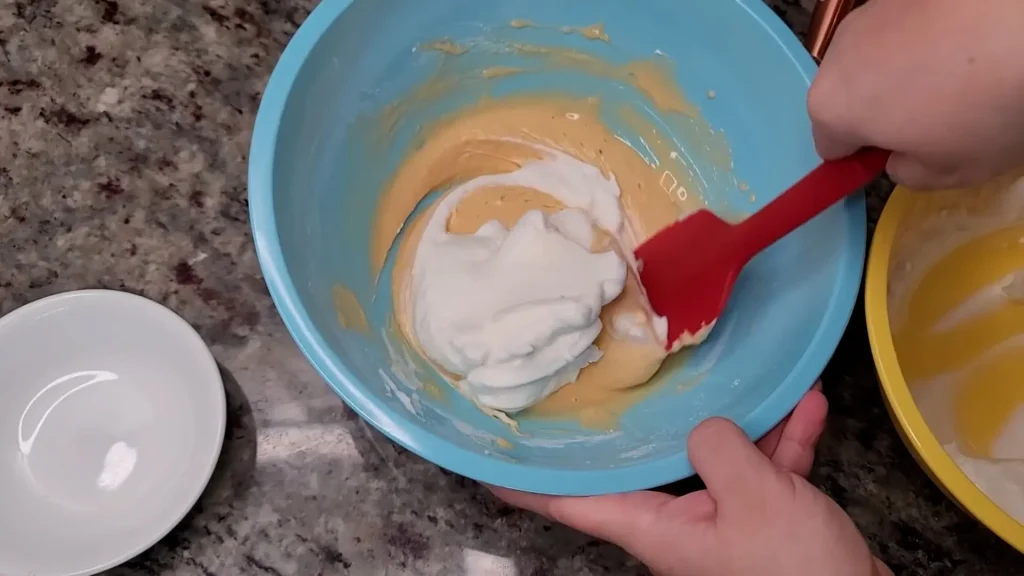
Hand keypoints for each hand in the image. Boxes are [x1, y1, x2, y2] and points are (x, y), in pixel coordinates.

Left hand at [490, 385, 892, 575]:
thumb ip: (717, 448)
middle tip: (615, 374)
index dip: (526, 485)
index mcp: (655, 528)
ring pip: (714, 457)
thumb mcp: (754, 497)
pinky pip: (764, 469)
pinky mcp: (765, 519)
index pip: (571, 503)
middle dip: (641, 420)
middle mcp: (679, 524)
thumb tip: (704, 426)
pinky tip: (806, 403)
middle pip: (644, 464)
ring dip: (739, 420)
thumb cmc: (796, 570)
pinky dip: (783, 439)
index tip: (487, 463)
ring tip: (751, 375)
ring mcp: (722, 521)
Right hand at [808, 0, 1023, 189]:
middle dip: (880, 107)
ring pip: (874, 56)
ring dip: (902, 68)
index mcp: (835, 107)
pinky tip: (969, 40)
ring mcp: (870, 12)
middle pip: (847, 94)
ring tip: (959, 72)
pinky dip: (926, 35)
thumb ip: (907, 173)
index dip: (865, 156)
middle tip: (938, 114)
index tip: (905, 152)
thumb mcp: (950, 172)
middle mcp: (839, 54)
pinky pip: (905, 25)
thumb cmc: (985, 107)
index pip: (830, 147)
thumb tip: (900, 156)